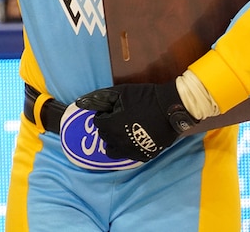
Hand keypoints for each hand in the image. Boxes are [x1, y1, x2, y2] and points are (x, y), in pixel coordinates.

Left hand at [77, 80, 195, 161]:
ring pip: (114, 151)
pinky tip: (133, 139)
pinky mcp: (144, 155)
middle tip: (117, 120)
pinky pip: (129, 155)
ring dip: (115, 142)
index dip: (103, 116)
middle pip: (105, 137)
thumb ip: (98, 98)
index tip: (111, 111)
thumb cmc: (143, 98)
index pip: (97, 123)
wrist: (170, 108)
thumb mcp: (119, 93)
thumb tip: (79, 102)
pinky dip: (128, 148)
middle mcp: (118, 141)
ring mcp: (131, 150)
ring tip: (122, 132)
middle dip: (107, 128)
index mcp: (110, 126)